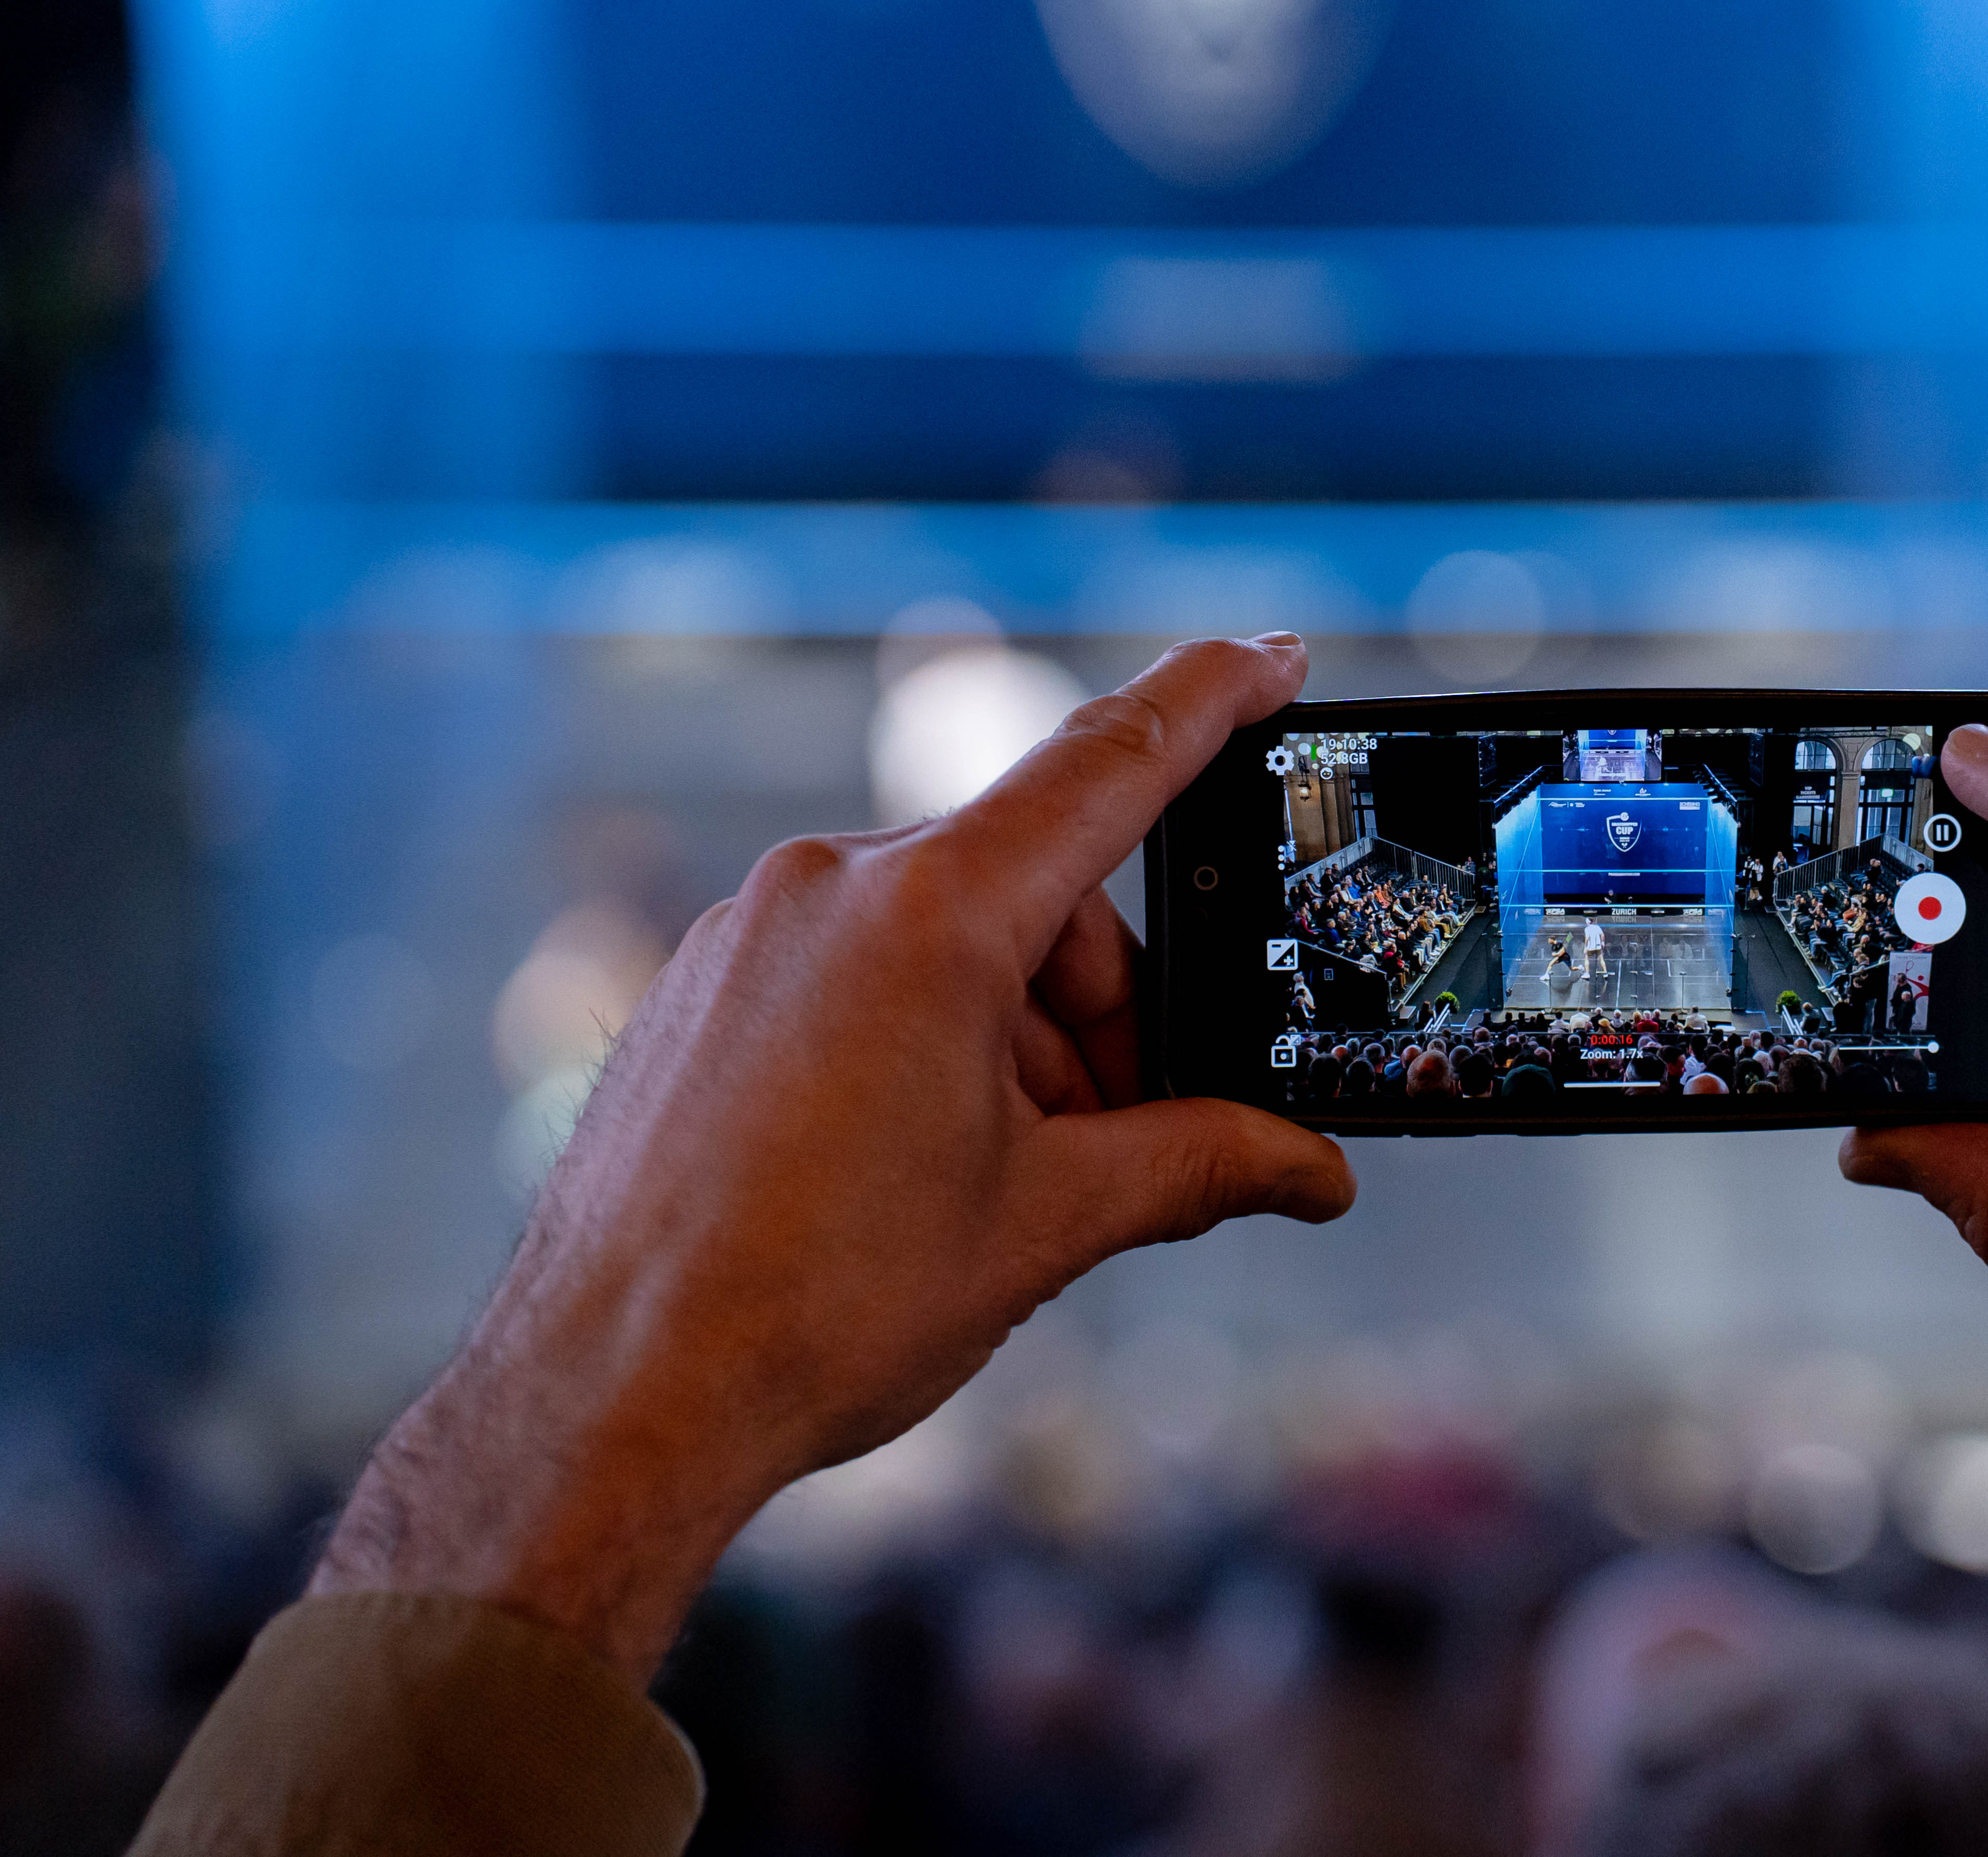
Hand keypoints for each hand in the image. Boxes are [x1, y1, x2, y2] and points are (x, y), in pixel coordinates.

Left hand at [312, 636, 1354, 1684]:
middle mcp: (830, 890)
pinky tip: (917, 1165)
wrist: (607, 1402)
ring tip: (1005, 1183)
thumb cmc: (816, 1310)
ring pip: (946, 941)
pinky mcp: (705, 988)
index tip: (1273, 654)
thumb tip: (1310, 1170)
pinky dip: (925, 1041)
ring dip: (1016, 1040)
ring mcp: (752, 934)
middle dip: (1105, 1009)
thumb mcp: (1047, 1224)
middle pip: (1037, 894)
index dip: (1207, 701)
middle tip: (1123, 1137)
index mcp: (929, 918)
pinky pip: (857, 972)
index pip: (1108, 764)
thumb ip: (1196, 1164)